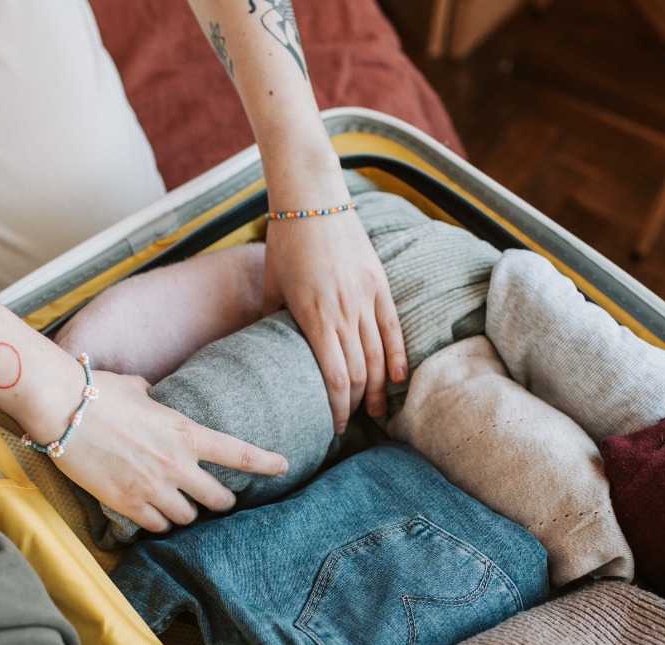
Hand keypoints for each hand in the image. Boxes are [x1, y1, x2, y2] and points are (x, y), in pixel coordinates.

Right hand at [54, 371, 288, 532]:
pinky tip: (152, 514)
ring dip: (186, 513)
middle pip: (218, 499)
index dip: (266, 462)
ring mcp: (153, 487)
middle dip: (222, 501)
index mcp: (186, 432)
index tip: (283, 466)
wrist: (62, 408)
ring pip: (188, 518)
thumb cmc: (98, 392)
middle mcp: (176, 464)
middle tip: (218, 500)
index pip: (239, 453)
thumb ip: (155, 400)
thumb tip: (151, 395)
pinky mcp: (127, 504)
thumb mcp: (138, 390)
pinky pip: (157, 526)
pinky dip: (158, 522)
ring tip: (177, 505)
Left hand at [263, 209, 406, 432]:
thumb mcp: (271, 283)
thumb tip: (265, 348)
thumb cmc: (286, 240)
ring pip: (379, 355)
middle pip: (359, 373)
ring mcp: (365, 298)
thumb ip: (270, 318)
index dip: (338, 407)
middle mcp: (343, 312)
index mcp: (313, 317)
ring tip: (377, 410)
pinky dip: (399, 356)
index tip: (335, 425)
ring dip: (379, 388)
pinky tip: (399, 378)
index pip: (334, 378)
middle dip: (357, 404)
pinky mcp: (379, 284)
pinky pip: (393, 327)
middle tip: (354, 422)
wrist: (313, 199)